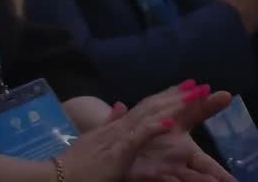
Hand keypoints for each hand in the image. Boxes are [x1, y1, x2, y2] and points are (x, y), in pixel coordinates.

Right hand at [59, 83, 233, 181]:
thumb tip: (120, 104)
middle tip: (200, 85)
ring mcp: (118, 137)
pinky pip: (137, 138)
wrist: (57, 175)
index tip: (187, 86)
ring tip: (194, 96)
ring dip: (172, 106)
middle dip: (177, 96)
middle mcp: (120, 126)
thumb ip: (110, 124)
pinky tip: (169, 123)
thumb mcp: (95, 141)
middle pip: (153, 106)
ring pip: (149, 116)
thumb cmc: (77, 165)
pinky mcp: (117, 151)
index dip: (168, 96)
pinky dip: (152, 129)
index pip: (147, 106)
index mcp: (118, 126)